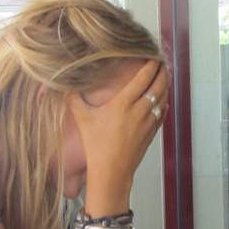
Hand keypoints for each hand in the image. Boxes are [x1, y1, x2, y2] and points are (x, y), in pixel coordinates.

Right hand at [68, 60, 168, 201]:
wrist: (111, 171)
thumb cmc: (96, 146)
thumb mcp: (83, 120)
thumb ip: (74, 100)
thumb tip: (64, 85)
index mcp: (123, 103)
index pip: (142, 79)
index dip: (150, 66)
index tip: (153, 57)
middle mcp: (139, 111)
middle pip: (157, 86)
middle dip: (162, 73)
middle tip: (162, 64)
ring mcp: (147, 123)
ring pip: (162, 99)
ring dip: (165, 87)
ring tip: (164, 78)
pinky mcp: (151, 134)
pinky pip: (161, 115)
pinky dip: (164, 105)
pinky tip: (163, 102)